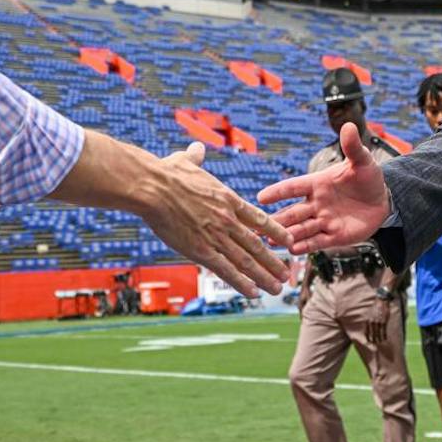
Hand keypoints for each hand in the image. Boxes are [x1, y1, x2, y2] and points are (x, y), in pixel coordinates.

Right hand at [139, 141, 290, 296]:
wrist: (153, 187)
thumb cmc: (166, 173)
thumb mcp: (186, 161)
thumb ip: (195, 157)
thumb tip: (195, 148)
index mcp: (227, 199)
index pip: (259, 219)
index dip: (276, 232)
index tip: (288, 241)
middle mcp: (227, 219)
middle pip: (257, 244)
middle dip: (274, 261)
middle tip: (288, 274)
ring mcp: (216, 236)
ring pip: (246, 261)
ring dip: (264, 276)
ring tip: (277, 288)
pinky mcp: (201, 250)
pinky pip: (226, 270)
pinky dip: (242, 283)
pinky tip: (253, 293)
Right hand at [258, 122, 390, 253]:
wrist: (383, 200)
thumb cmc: (368, 178)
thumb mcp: (363, 161)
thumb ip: (353, 147)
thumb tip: (348, 126)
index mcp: (318, 183)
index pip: (294, 187)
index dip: (278, 192)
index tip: (260, 197)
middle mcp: (316, 203)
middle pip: (293, 212)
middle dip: (276, 219)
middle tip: (257, 226)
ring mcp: (324, 221)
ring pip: (301, 229)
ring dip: (286, 234)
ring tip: (270, 241)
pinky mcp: (334, 236)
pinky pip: (317, 242)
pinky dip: (305, 246)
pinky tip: (292, 250)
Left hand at [366, 298, 390, 344]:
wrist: (381, 301)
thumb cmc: (375, 308)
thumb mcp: (369, 314)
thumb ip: (368, 321)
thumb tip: (368, 327)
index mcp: (367, 320)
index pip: (366, 332)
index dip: (368, 338)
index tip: (369, 342)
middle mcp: (372, 322)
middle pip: (372, 334)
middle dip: (374, 340)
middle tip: (375, 344)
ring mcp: (378, 322)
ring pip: (378, 334)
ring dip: (379, 339)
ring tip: (380, 342)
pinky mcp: (384, 322)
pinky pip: (384, 331)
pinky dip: (384, 336)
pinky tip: (385, 338)